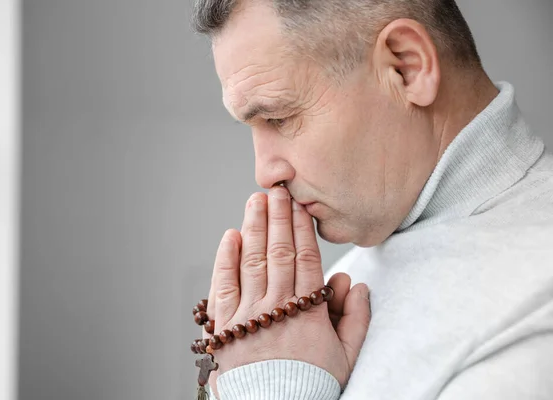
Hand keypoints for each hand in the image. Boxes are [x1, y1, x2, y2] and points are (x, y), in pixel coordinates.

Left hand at [204, 186, 370, 396]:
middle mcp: (276, 307)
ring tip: (255, 202)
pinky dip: (226, 259)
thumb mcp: (345, 356)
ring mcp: (248, 315)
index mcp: (308, 312)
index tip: (299, 205)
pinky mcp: (224, 327)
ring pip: (252, 262)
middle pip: (278, 253)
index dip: (301, 229)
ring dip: (254, 228)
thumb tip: (354, 284)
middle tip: (276, 191)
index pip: (305, 259)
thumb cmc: (311, 385)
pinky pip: (223, 286)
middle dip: (278, 218)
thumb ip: (354, 319)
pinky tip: (231, 236)